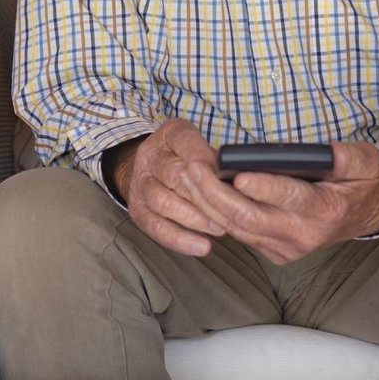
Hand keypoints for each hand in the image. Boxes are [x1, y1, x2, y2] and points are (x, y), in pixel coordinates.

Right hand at [116, 119, 240, 257]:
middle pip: (173, 174)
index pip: (184, 141)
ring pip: (162, 201)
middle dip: (202, 194)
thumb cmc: (188, 158)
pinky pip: (156, 227)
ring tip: (218, 228)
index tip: (224, 175)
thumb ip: (217, 159)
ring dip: (194, 218)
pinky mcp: (138, 209)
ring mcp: (140, 183)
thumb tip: (240, 176)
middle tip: (228, 209)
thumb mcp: (202, 146)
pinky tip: (201, 246)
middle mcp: (150, 155)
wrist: (152, 169)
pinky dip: (180, 239)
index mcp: (169, 134)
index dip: (204, 159)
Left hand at [187, 141, 378, 263]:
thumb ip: (348, 157)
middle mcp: (304, 236)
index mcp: (326, 211)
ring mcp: (287, 248)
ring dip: (207, 203)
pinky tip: (198, 190)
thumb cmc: (362, 182)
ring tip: (188, 174)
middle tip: (193, 168)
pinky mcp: (274, 252)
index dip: (263, 188)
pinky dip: (216, 213)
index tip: (237, 175)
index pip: (290, 200)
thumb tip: (326, 151)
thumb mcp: (366, 162)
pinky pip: (239, 234)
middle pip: (250, 219)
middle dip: (215, 194)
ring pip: (237, 229)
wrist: (366, 214)